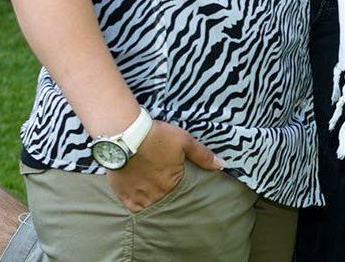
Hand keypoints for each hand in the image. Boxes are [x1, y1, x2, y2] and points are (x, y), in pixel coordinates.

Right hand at [107, 120, 223, 211]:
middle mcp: (156, 194)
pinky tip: (140, 196)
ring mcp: (139, 196)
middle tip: (163, 182)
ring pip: (150, 205)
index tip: (176, 179)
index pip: (181, 192)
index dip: (180, 186)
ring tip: (153, 189)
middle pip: (165, 199)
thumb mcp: (184, 141)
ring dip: (153, 199)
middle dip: (167, 193)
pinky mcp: (123, 195)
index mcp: (172, 183)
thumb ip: (203, 155)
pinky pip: (133, 207)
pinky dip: (138, 204)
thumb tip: (221, 165)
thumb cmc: (157, 137)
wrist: (126, 136)